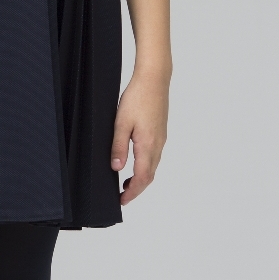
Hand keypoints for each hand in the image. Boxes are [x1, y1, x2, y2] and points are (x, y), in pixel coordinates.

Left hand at [111, 71, 168, 204]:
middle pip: (150, 175)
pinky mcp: (161, 131)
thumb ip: (119, 147)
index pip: (142, 178)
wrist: (154, 78)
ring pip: (153, 165)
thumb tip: (116, 169)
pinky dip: (146, 164)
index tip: (122, 200)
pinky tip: (137, 159)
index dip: (132, 192)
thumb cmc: (138, 97)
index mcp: (148, 145)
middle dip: (137, 188)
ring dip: (142, 177)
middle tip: (123, 195)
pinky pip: (155, 155)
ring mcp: (161, 138)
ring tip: (127, 181)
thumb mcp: (122, 122)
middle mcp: (158, 145)